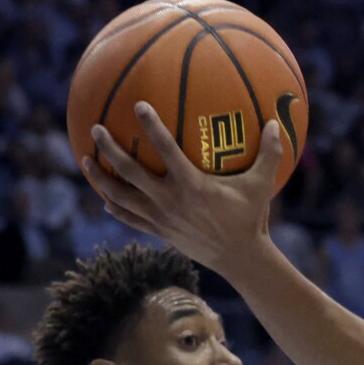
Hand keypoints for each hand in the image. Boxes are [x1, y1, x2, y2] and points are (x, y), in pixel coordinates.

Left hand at [81, 102, 282, 274]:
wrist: (240, 259)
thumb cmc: (251, 217)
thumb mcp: (262, 185)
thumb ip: (270, 153)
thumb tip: (277, 123)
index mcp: (193, 185)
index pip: (166, 150)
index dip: (151, 127)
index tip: (137, 105)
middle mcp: (171, 201)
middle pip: (131, 173)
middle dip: (110, 150)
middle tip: (97, 129)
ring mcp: (161, 218)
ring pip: (122, 197)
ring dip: (101, 178)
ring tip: (86, 160)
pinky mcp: (160, 232)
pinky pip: (130, 218)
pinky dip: (116, 207)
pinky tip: (104, 198)